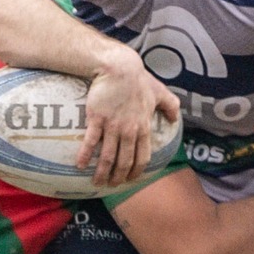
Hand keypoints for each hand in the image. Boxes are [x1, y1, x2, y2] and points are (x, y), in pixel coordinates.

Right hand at [79, 49, 180, 186]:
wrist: (119, 68)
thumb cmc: (139, 80)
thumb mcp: (160, 92)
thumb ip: (170, 106)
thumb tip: (174, 119)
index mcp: (143, 128)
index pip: (142, 157)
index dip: (136, 171)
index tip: (130, 179)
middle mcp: (129, 132)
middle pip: (124, 162)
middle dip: (118, 177)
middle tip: (111, 185)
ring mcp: (112, 127)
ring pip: (108, 157)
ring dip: (102, 172)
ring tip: (96, 182)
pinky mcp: (97, 120)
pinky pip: (90, 142)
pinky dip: (85, 156)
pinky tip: (80, 165)